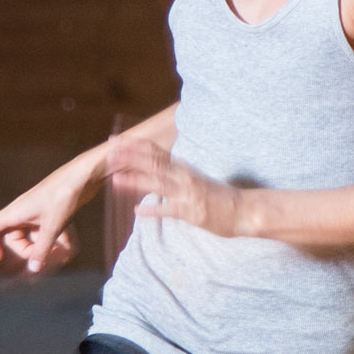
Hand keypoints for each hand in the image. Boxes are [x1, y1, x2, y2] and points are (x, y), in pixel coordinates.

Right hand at [0, 175, 83, 277]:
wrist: (82, 176)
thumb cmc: (63, 197)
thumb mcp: (52, 227)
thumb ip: (42, 249)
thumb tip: (33, 269)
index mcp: (15, 212)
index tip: (0, 258)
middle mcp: (22, 211)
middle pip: (14, 236)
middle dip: (27, 250)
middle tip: (44, 255)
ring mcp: (36, 211)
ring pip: (31, 234)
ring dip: (43, 245)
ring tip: (59, 252)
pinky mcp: (50, 210)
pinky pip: (46, 229)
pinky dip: (54, 238)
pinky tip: (69, 246)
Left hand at [110, 137, 244, 237]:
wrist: (245, 211)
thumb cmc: (220, 196)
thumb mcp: (196, 179)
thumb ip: (175, 174)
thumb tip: (155, 169)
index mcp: (183, 168)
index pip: (156, 152)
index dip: (134, 146)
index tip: (116, 140)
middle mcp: (184, 178)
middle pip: (153, 164)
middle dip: (130, 158)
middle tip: (109, 153)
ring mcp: (188, 194)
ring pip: (158, 184)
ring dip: (135, 181)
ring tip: (115, 178)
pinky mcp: (192, 212)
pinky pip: (169, 210)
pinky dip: (153, 210)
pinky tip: (137, 211)